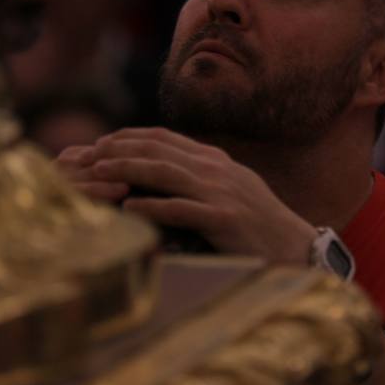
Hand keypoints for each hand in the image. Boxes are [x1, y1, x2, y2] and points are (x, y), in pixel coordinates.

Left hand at [57, 128, 316, 265]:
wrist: (295, 248)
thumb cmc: (257, 225)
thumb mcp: (230, 190)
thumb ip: (200, 178)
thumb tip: (164, 172)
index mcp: (215, 161)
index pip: (164, 138)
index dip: (130, 137)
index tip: (102, 142)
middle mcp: (216, 170)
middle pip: (159, 149)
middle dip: (120, 148)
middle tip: (89, 154)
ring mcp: (220, 193)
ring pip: (164, 172)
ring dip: (127, 169)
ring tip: (98, 172)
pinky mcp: (223, 219)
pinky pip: (180, 209)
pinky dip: (152, 207)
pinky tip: (128, 209)